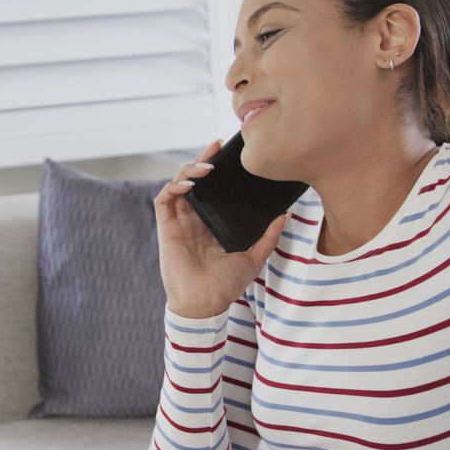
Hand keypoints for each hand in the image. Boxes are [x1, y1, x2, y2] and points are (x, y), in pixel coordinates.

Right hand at [153, 139, 289, 318]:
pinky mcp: (167, 227)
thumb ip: (268, 236)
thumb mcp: (254, 256)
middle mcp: (194, 218)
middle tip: (216, 147)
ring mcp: (179, 221)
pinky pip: (164, 199)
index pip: (212, 188)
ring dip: (188, 170)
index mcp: (211, 222)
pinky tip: (189, 184)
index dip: (217, 169)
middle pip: (194, 180)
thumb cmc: (225, 284)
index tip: (230, 154)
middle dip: (203, 160)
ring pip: (178, 184)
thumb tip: (284, 214)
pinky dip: (174, 186)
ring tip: (206, 166)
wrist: (205, 303)